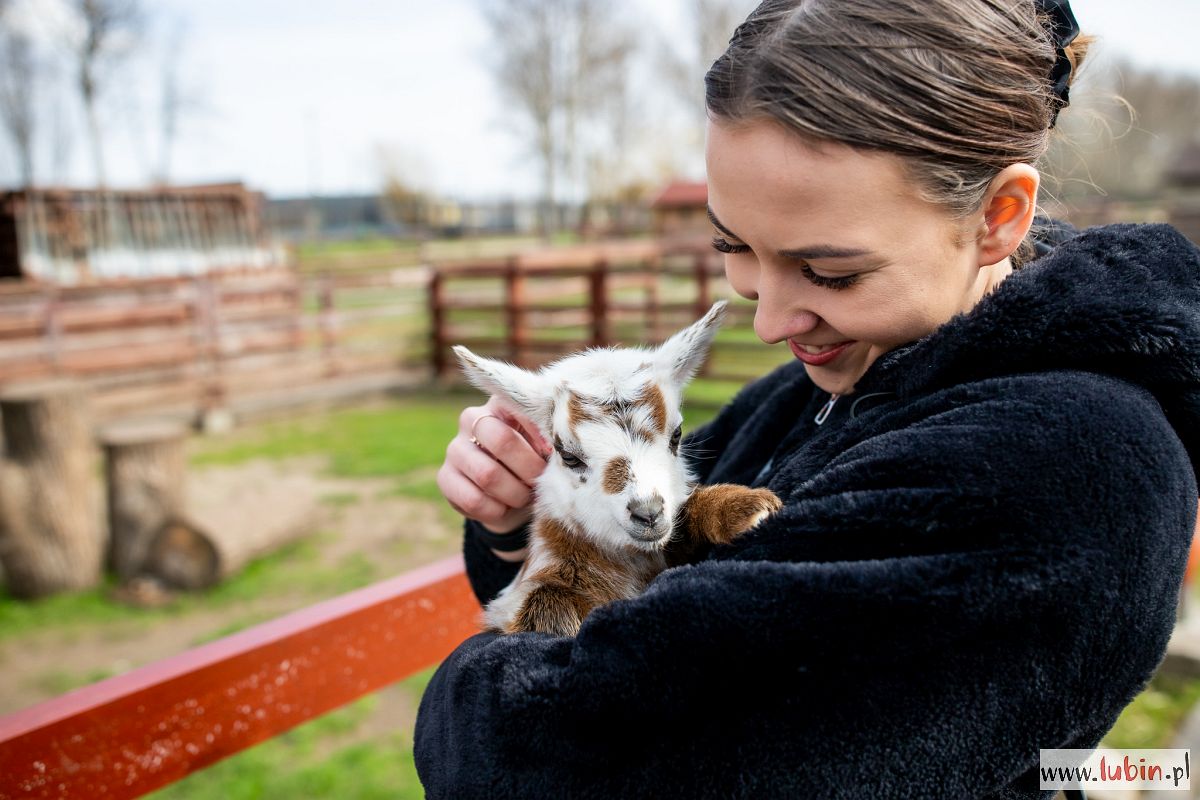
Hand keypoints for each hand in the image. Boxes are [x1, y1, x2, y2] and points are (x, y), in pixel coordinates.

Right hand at [437, 396, 550, 547]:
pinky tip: (504, 508)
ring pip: (487, 474)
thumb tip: (556, 448)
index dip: (539, 433)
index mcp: (500, 404)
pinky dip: (496, 510)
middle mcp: (472, 419)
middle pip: (502, 440)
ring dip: (515, 494)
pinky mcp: (445, 477)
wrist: (508, 496)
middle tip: (539, 481)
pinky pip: (472, 499)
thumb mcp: (543, 448)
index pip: (518, 407)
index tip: (553, 453)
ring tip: (525, 497)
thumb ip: (549, 441)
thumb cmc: (531, 463)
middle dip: (528, 468)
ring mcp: (455, 448)